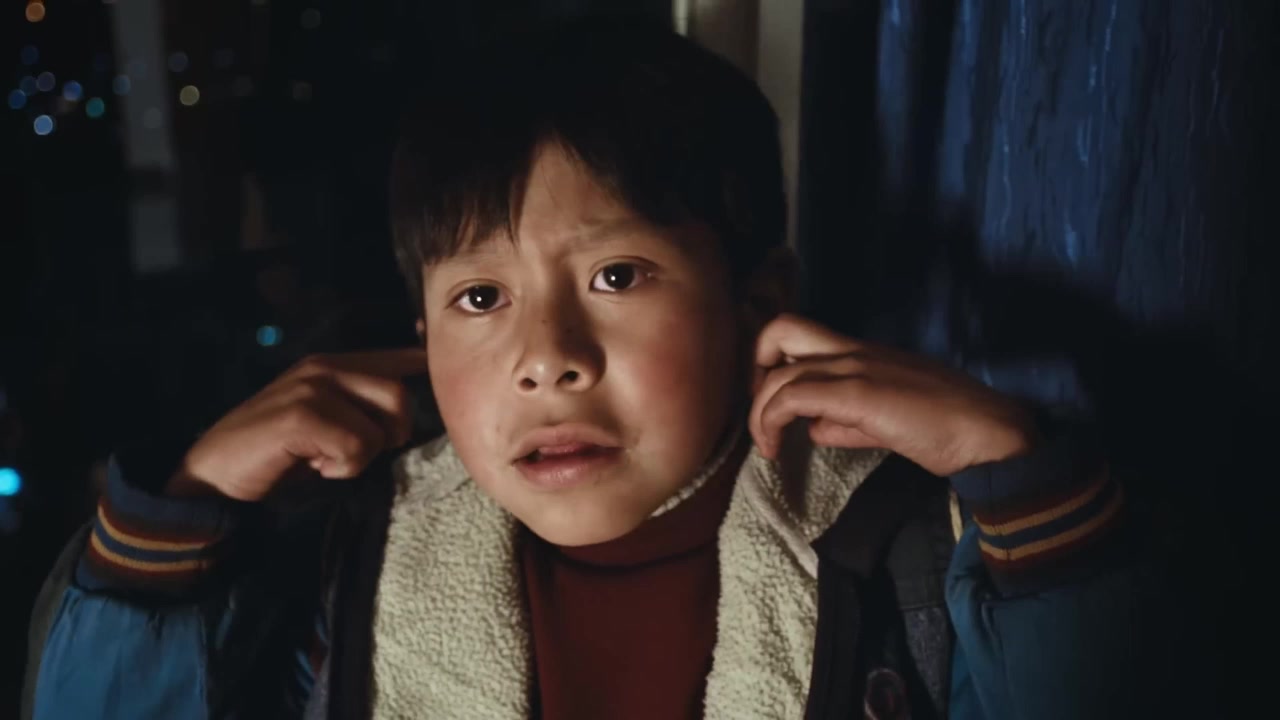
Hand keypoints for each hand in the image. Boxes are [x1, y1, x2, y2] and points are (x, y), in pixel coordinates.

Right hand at [170, 349, 427, 500]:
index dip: (421, 361)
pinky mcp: (300, 416)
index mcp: (332, 367)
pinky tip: (314, 467)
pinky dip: (343, 468)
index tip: (433, 364)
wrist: (213, 478)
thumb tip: (406, 419)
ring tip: (327, 460)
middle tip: (356, 454)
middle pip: (400, 394)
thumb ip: (359, 411)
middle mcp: (324, 368)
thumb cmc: (275, 456)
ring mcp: (311, 388)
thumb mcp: (323, 425)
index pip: (394, 357)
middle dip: (391, 434)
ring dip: (363, 456)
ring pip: (381, 425)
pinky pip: (355, 448)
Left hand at [748, 314, 1035, 476]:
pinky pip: (793, 397)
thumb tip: (813, 429)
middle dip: (755, 367)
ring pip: (780, 373)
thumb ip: (846, 424)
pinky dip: (772, 422)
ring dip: (760, 413)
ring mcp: (854, 368)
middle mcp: (853, 351)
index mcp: (862, 353)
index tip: (774, 405)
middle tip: (763, 413)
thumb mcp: (885, 423)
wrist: (985, 433)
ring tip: (767, 446)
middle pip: (781, 329)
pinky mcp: (857, 393)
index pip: (801, 334)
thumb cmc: (944, 429)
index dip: (773, 362)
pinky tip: (777, 450)